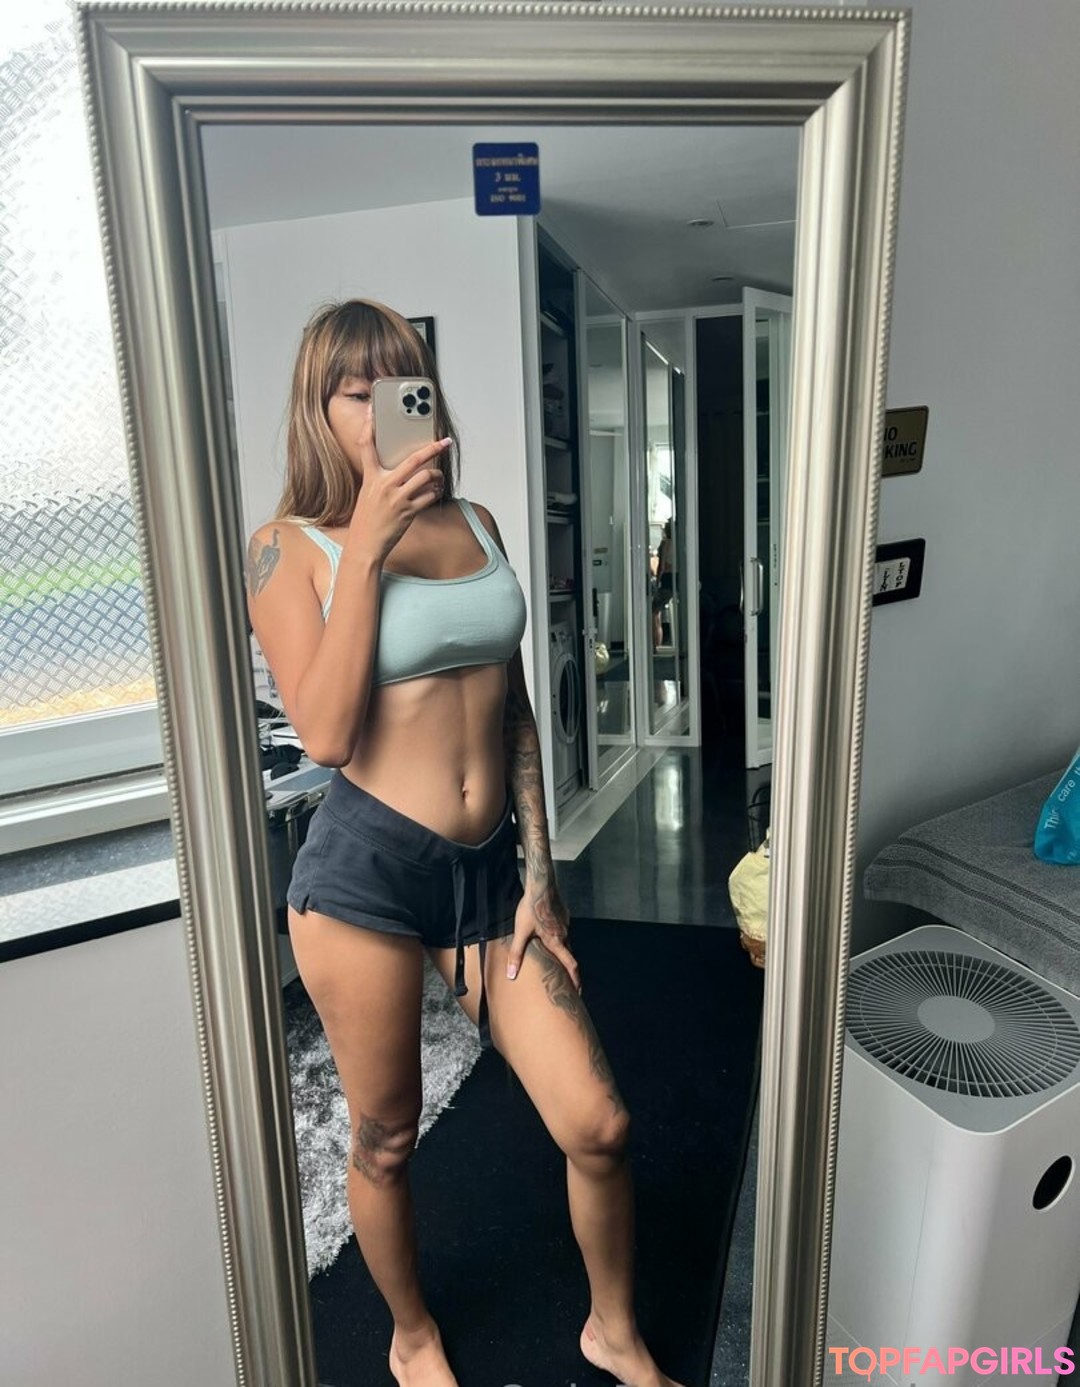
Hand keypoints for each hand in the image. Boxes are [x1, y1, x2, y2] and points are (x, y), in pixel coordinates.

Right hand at [347, 418, 448, 564]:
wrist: (365, 545)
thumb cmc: (367, 521)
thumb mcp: (367, 495)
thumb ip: (380, 480)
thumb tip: (400, 469)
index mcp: (370, 478)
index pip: (366, 447)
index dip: (368, 427)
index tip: (373, 413)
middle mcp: (384, 485)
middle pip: (413, 460)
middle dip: (432, 449)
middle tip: (444, 442)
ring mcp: (397, 499)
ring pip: (426, 478)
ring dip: (437, 476)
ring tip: (438, 476)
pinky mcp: (408, 512)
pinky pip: (429, 496)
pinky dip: (435, 492)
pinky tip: (435, 491)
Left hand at [505, 882, 581, 991]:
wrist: (541, 885)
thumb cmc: (531, 908)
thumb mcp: (521, 931)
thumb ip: (516, 953)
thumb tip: (511, 974)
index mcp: (556, 941)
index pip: (571, 965)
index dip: (575, 980)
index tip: (578, 991)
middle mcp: (564, 934)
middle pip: (569, 954)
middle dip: (567, 968)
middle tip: (563, 978)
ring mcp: (565, 924)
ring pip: (565, 942)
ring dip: (561, 951)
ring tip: (553, 956)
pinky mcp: (564, 915)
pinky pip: (562, 930)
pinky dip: (558, 937)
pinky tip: (547, 934)